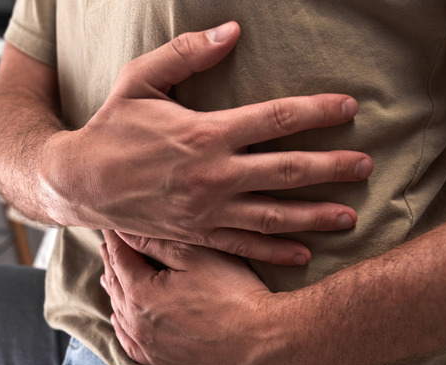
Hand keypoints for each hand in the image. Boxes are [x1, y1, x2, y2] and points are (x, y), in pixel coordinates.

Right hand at [43, 22, 372, 264]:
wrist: (80, 182)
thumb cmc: (111, 127)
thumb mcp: (139, 80)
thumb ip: (186, 54)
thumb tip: (232, 30)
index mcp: (205, 133)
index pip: (275, 119)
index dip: (316, 112)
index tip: (349, 108)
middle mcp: (213, 174)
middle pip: (285, 170)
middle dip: (330, 167)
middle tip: (365, 166)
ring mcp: (207, 209)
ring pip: (272, 214)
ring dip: (314, 215)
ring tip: (351, 216)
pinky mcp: (196, 233)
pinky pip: (243, 245)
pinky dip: (275, 250)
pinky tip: (303, 253)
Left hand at [100, 229, 289, 364]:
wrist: (265, 344)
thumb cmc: (235, 294)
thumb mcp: (196, 256)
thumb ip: (156, 241)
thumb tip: (126, 230)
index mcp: (140, 293)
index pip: (119, 256)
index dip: (116, 236)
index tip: (112, 221)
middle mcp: (137, 324)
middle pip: (116, 285)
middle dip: (113, 260)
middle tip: (111, 242)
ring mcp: (150, 347)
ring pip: (121, 313)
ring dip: (116, 291)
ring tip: (112, 274)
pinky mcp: (164, 363)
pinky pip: (131, 344)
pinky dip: (123, 327)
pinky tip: (121, 319)